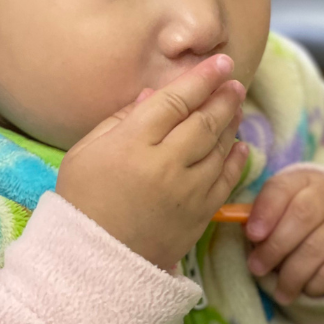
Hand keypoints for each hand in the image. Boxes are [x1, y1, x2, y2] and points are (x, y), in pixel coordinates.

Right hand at [56, 55, 247, 269]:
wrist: (94, 261)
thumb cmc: (83, 200)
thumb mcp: (86, 152)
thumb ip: (121, 119)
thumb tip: (155, 94)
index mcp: (133, 144)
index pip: (176, 100)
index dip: (202, 78)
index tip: (221, 62)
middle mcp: (165, 164)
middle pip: (205, 121)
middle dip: (224, 96)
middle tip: (235, 82)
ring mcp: (187, 191)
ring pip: (220, 147)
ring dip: (232, 123)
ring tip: (237, 106)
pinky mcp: (200, 214)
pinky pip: (226, 179)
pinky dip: (236, 158)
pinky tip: (239, 144)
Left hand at [245, 170, 323, 304]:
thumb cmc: (303, 222)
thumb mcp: (282, 211)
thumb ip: (261, 217)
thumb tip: (242, 229)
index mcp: (305, 180)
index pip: (283, 187)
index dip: (266, 210)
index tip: (252, 235)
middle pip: (303, 216)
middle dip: (275, 247)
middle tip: (257, 267)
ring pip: (318, 248)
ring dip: (291, 274)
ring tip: (279, 290)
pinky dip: (314, 285)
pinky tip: (305, 288)